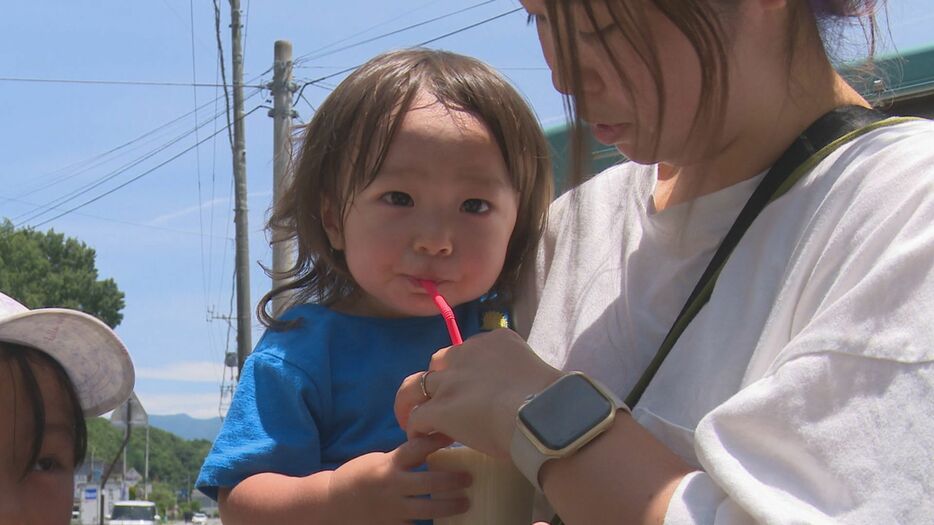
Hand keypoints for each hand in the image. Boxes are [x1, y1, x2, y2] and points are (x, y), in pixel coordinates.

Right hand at [328, 433, 470, 523]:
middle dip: (453, 480)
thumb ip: (401, 459)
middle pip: (430, 482)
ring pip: (429, 509)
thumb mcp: (378, 461)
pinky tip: (447, 523)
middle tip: (468, 478)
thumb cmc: (357, 477)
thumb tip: (429, 449)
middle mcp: (393, 486)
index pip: (418, 448)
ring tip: (465, 502)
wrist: (331, 504)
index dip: (438, 440)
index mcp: (389, 464)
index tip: (455, 435)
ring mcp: (393, 509)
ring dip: (450, 506)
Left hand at [395, 329, 562, 458]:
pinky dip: (415, 427)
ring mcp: (451, 381)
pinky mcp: (440, 408)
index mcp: (494, 341)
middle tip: (439, 397)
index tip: (470, 387)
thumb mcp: (537, 371)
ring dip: (413, 400)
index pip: (469, 351)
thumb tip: (528, 390)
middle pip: (439, 362)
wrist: (539, 413)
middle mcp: (467, 354)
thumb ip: (524, 374)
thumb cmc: (549, 397)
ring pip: (417, 385)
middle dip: (437, 379)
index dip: (465, 370)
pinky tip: (419, 438)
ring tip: (409, 414)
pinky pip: (417, 416)